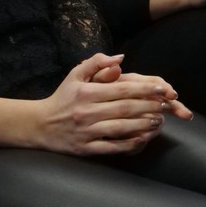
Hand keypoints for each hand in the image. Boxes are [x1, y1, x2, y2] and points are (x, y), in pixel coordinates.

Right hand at [34, 53, 192, 155]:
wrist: (38, 125)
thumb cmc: (62, 97)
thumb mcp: (75, 75)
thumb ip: (97, 62)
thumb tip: (120, 58)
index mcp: (87, 92)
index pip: (122, 89)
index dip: (145, 89)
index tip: (162, 89)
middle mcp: (87, 112)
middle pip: (125, 108)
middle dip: (149, 106)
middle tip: (167, 105)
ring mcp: (86, 132)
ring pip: (121, 128)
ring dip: (143, 124)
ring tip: (160, 120)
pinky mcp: (85, 148)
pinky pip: (110, 147)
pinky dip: (128, 143)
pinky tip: (143, 139)